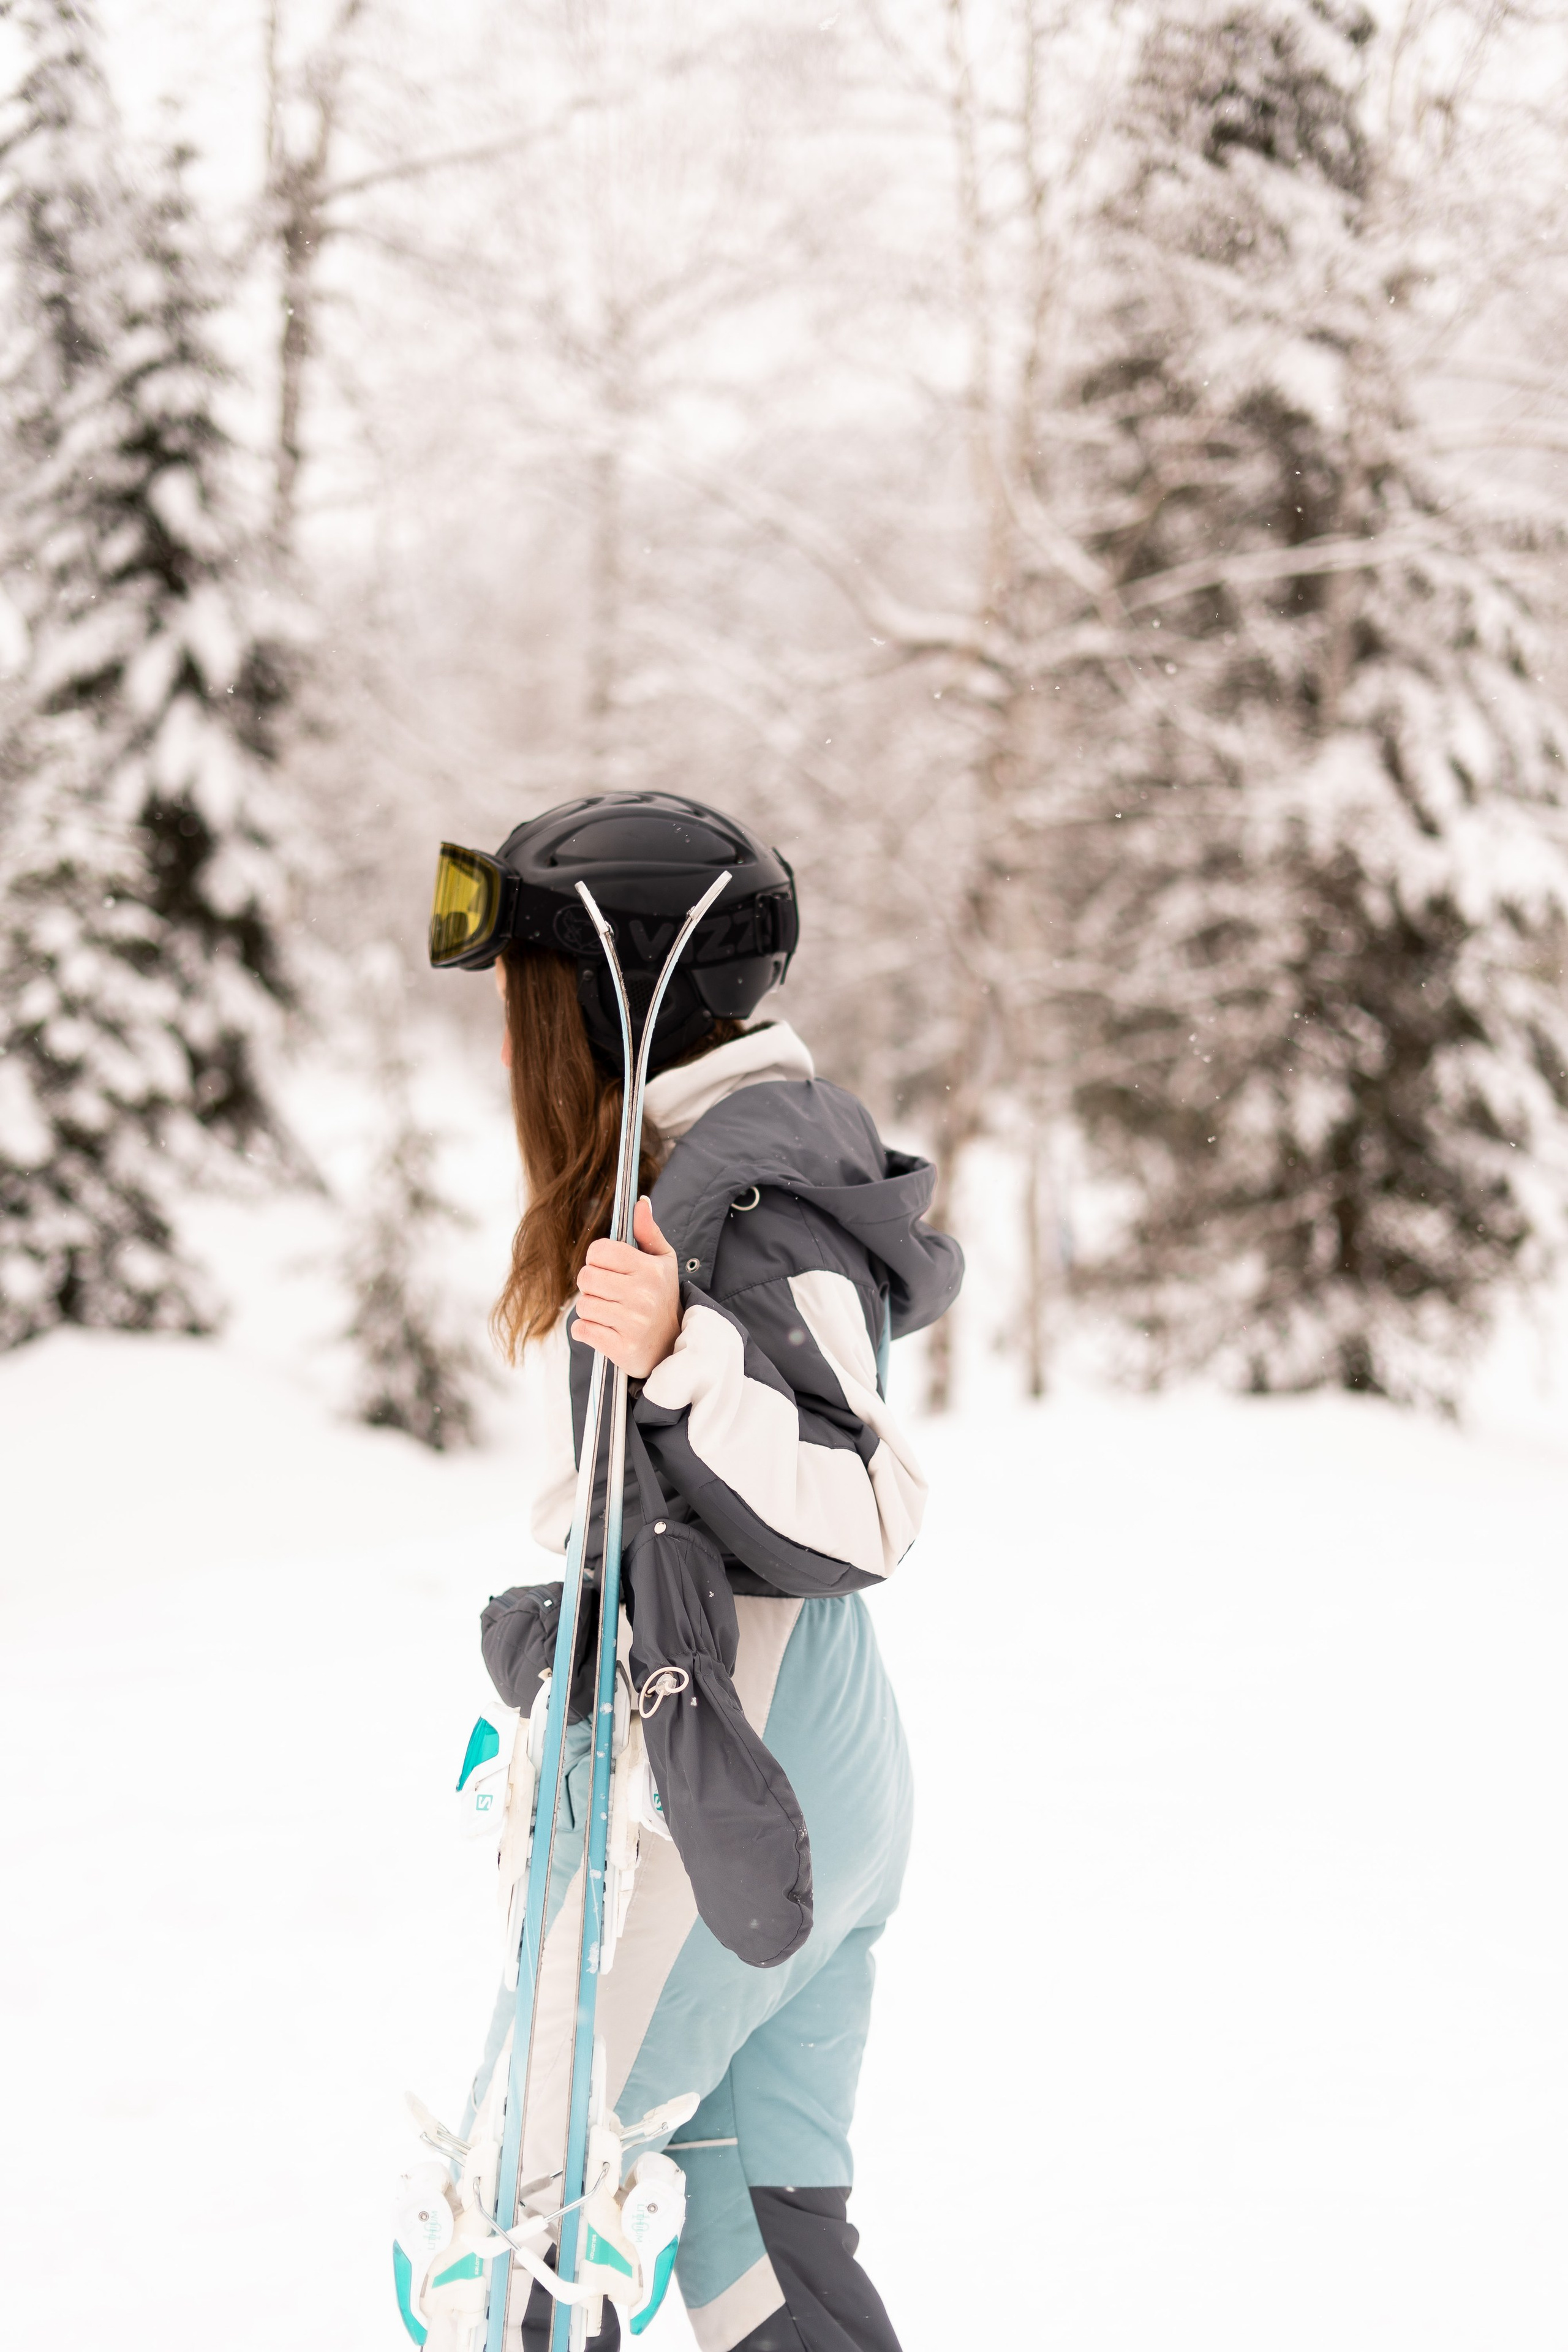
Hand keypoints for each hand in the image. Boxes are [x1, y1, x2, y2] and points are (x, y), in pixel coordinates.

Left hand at [571, 1197, 681, 1377]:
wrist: (670, 1345)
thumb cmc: (661, 1298)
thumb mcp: (662, 1262)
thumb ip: (648, 1231)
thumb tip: (640, 1202)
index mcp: (650, 1270)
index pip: (599, 1251)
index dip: (597, 1258)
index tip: (608, 1267)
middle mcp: (643, 1295)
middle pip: (585, 1277)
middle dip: (591, 1285)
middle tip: (608, 1292)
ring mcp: (633, 1324)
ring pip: (583, 1305)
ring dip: (590, 1309)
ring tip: (610, 1312)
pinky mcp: (622, 1348)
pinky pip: (581, 1330)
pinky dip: (586, 1330)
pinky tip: (604, 1330)